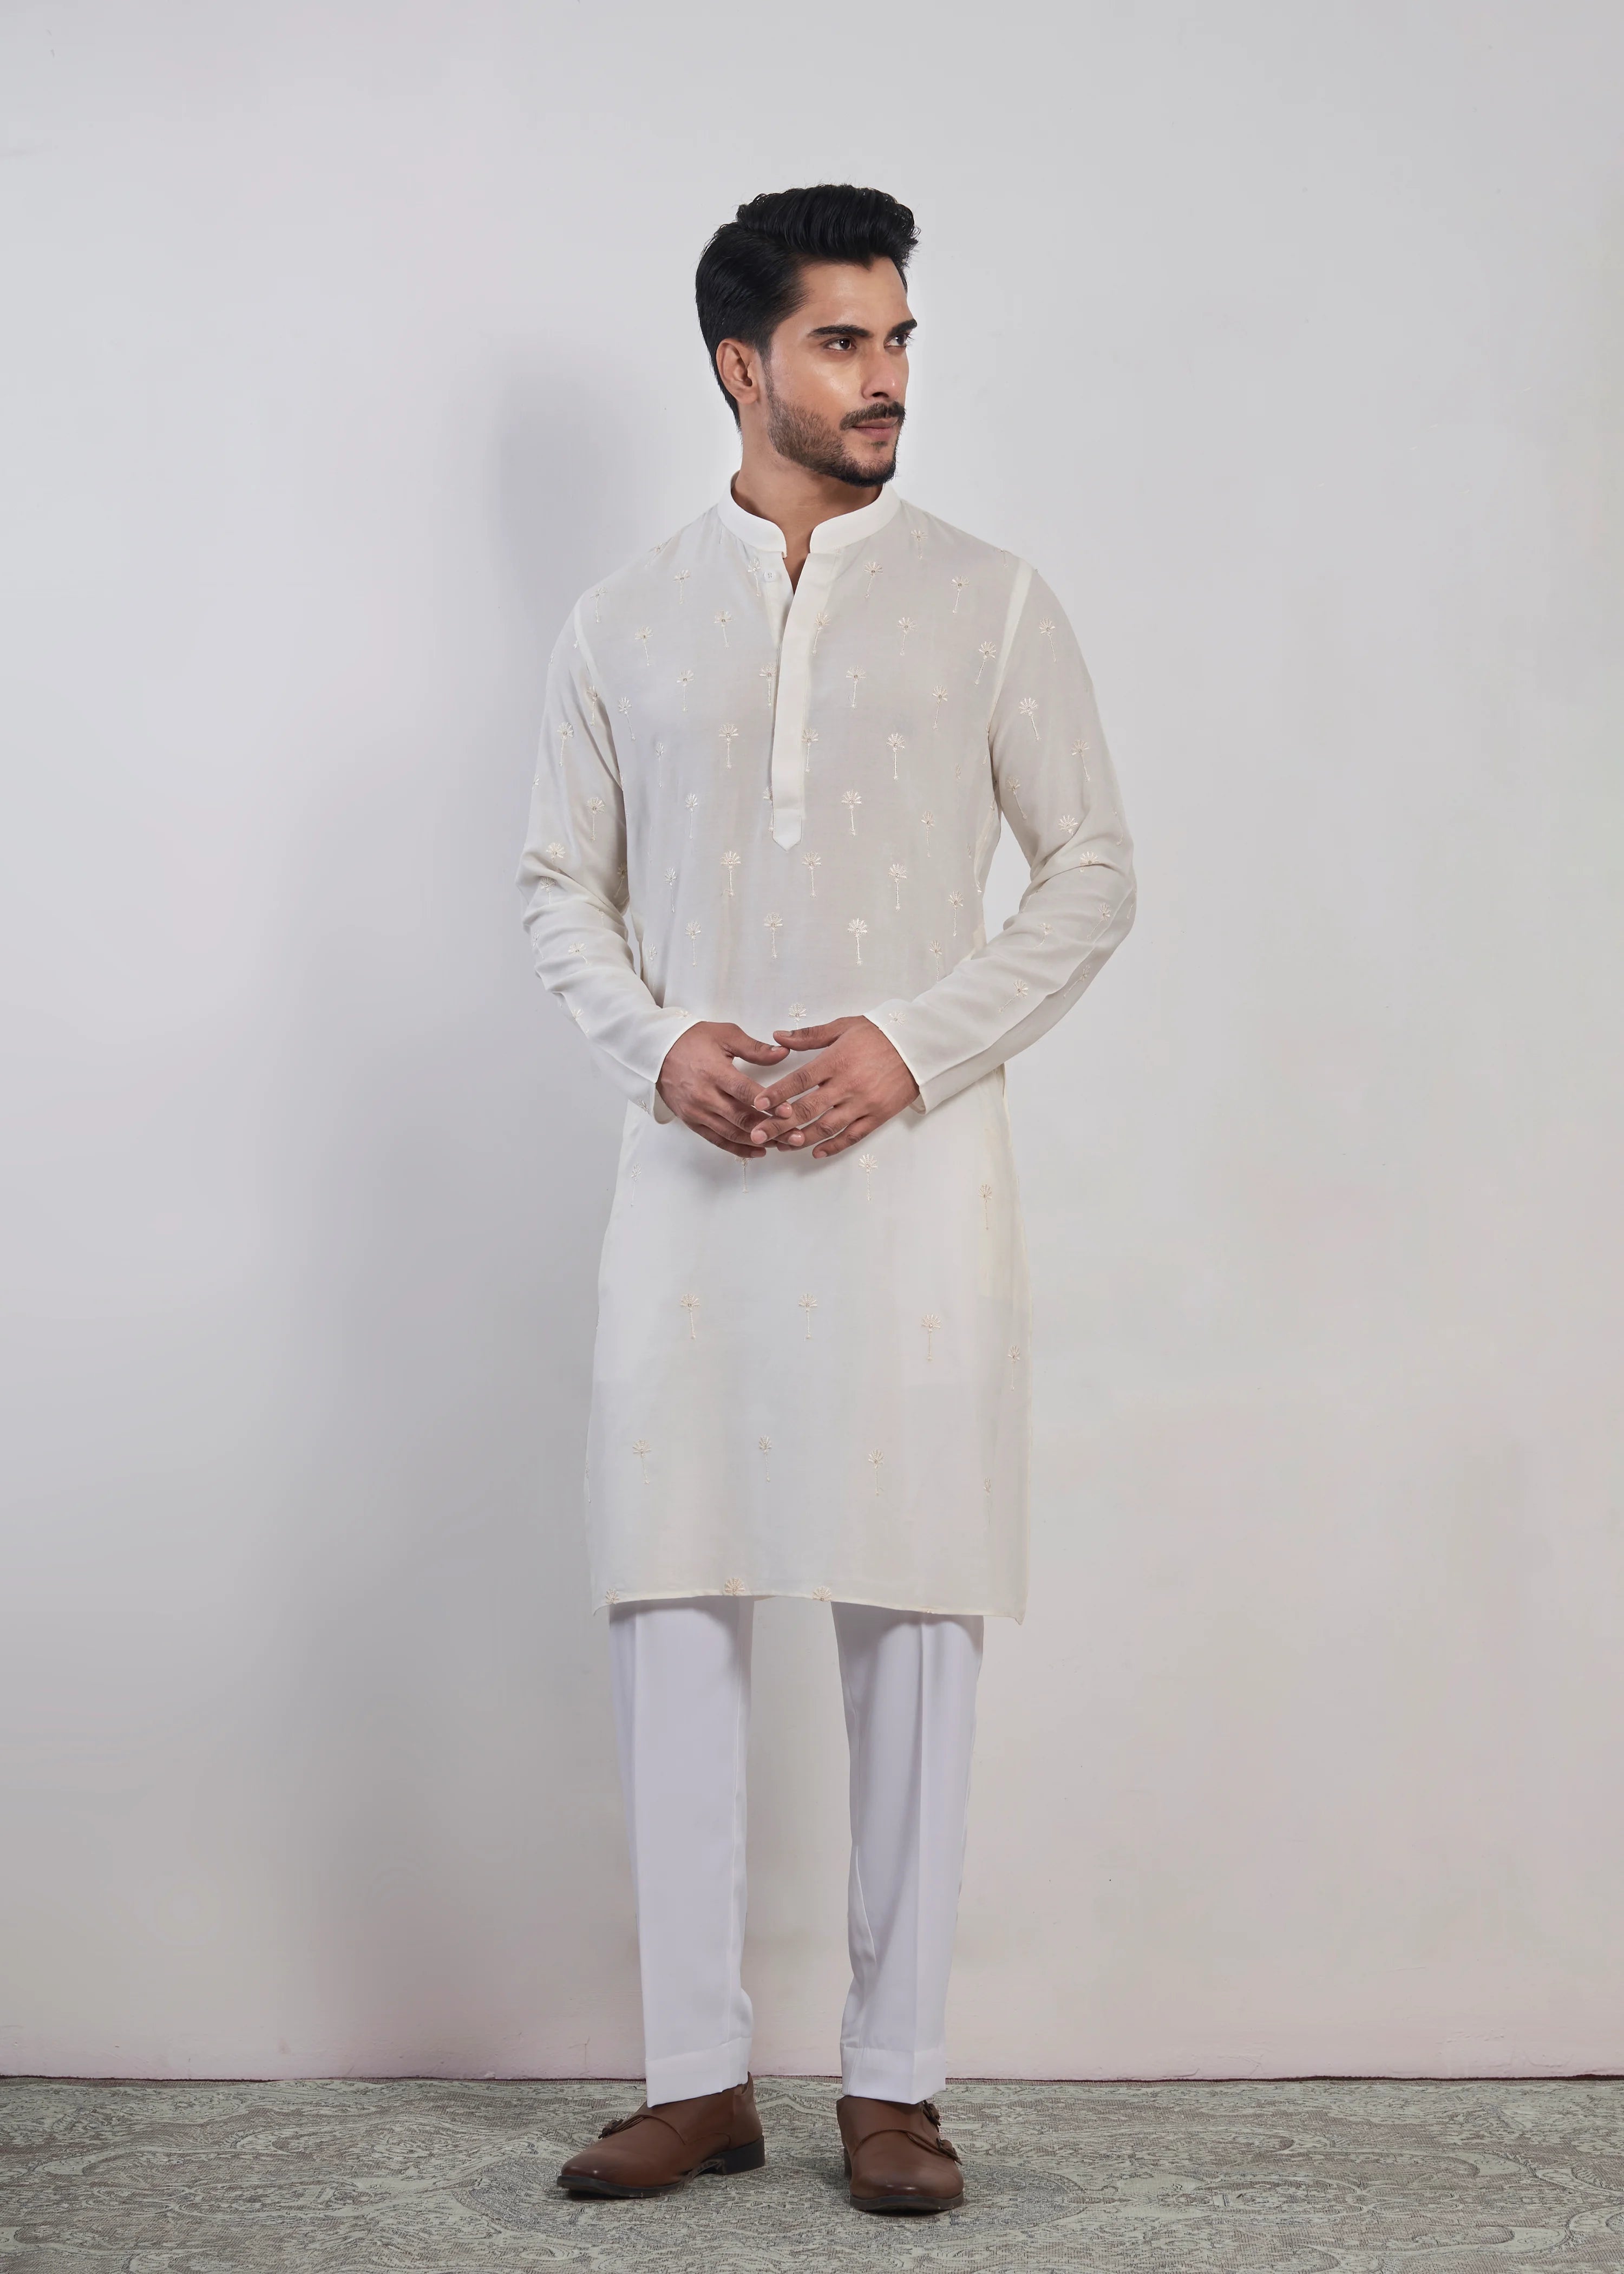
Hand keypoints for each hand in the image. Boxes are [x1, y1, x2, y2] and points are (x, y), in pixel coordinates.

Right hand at [656, 1021, 800, 1156]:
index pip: (744, 1092)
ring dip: (758, 1141)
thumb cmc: (692, 1040)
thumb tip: (783, 1053)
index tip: (788, 1111)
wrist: (656, 1052)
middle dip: (770, 1128)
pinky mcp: (691, 1121)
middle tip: (794, 1134)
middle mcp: (704, 1096)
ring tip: (782, 1144)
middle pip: (741, 1118)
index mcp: (714, 1072)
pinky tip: (758, 1151)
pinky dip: (738, 1149)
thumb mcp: (724, 1035)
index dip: (768, 1103)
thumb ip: (755, 1048)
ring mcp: (697, 1112)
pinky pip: (717, 1140)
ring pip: (732, 1133)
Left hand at [745, 1015, 920, 1157]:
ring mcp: (863, 1103)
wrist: (919, 1047)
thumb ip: (809, 1036)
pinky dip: (833, 1146)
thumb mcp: (844, 1027)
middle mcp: (848, 1085)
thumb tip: (777, 1035)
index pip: (800, 1080)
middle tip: (759, 1134)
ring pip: (827, 1127)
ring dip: (802, 1138)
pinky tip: (816, 1152)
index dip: (777, 1093)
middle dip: (780, 1124)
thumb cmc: (879, 1034)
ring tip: (782, 1145)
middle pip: (807, 1109)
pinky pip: (852, 1136)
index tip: (758, 1103)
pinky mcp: (878, 1116)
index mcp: (837, 1060)